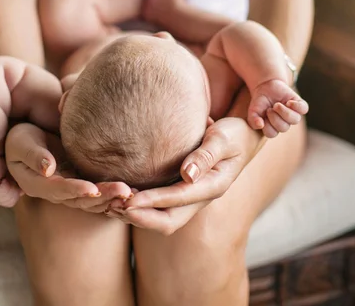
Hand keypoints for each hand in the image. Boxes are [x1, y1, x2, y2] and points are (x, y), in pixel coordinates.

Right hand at [5, 123, 132, 211]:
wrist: (34, 131)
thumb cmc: (23, 136)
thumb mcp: (21, 143)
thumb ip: (33, 155)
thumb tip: (47, 169)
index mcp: (38, 185)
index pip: (59, 191)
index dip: (75, 191)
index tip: (92, 189)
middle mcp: (58, 192)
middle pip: (82, 200)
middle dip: (104, 197)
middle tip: (125, 192)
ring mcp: (74, 188)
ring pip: (96, 200)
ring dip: (115, 199)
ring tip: (135, 194)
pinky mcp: (87, 181)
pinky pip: (103, 193)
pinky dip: (118, 194)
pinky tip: (137, 191)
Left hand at [107, 117, 259, 234]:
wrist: (244, 137)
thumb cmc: (234, 133)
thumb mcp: (224, 138)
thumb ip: (207, 154)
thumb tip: (188, 174)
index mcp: (214, 186)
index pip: (179, 198)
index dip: (153, 200)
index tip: (130, 199)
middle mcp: (202, 197)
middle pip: (169, 221)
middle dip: (141, 217)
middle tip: (114, 207)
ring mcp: (192, 198)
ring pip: (162, 219)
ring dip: (137, 216)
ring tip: (111, 206)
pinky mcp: (183, 193)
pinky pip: (161, 209)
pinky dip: (141, 207)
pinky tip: (121, 198)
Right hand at [248, 79, 308, 137]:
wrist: (266, 87)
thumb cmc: (260, 102)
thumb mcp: (253, 110)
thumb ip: (253, 120)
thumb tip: (260, 125)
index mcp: (273, 127)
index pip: (272, 133)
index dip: (267, 125)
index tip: (264, 114)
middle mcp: (284, 123)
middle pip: (283, 128)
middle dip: (275, 117)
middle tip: (270, 108)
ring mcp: (293, 114)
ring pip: (295, 120)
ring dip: (285, 112)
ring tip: (277, 105)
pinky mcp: (299, 104)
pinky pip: (303, 109)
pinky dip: (296, 106)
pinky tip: (288, 102)